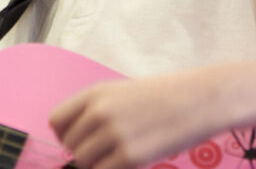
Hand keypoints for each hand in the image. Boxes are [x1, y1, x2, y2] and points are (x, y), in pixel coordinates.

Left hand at [48, 72, 219, 168]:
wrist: (198, 99)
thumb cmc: (164, 96)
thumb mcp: (123, 93)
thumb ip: (96, 111)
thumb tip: (76, 140)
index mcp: (95, 93)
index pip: (56, 121)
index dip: (66, 134)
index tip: (80, 139)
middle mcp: (100, 112)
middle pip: (70, 146)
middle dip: (84, 151)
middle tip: (107, 149)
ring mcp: (114, 135)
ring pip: (84, 162)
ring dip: (98, 163)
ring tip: (119, 155)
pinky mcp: (130, 157)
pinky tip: (129, 161)